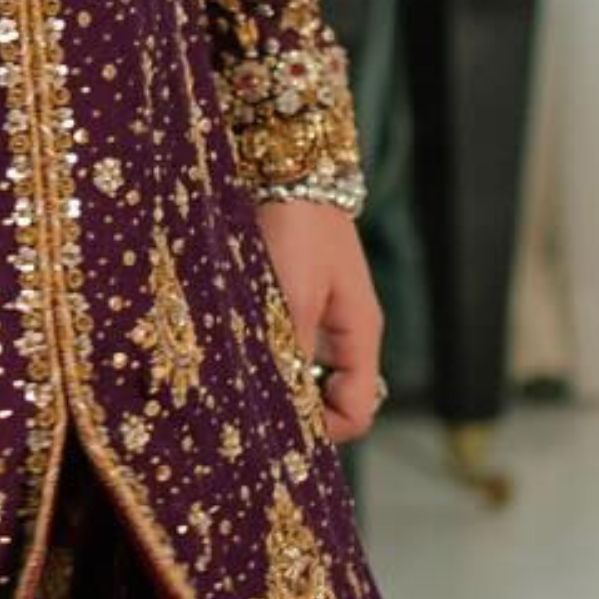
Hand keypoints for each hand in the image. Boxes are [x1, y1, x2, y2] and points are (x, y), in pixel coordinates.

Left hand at [256, 199, 385, 444]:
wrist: (286, 168)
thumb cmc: (295, 226)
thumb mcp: (291, 295)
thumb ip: (292, 351)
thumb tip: (284, 405)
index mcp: (360, 334)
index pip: (357, 411)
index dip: (322, 430)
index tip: (278, 423)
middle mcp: (347, 333)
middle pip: (334, 400)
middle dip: (298, 413)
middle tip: (251, 409)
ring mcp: (325, 318)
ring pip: (308, 377)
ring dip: (279, 385)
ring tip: (239, 381)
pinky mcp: (299, 303)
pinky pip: (290, 350)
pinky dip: (268, 360)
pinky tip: (238, 354)